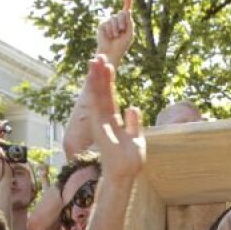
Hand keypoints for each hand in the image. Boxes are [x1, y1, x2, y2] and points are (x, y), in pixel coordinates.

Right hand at [86, 55, 144, 179]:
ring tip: (95, 61)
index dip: (109, 81)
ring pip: (98, 95)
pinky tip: (94, 78)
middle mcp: (105, 119)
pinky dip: (95, 92)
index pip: (110, 96)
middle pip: (102, 92)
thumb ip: (134, 122)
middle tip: (99, 56)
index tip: (109, 66)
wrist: (125, 173)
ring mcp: (101, 122)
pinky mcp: (99, 127)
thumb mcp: (136, 137)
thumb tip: (133, 106)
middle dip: (100, 75)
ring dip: (96, 78)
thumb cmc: (130, 159)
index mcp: (114, 120)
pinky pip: (97, 105)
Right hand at [96, 0, 134, 67]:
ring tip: (115, 36)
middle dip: (123, 22)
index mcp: (125, 22)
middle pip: (121, 13)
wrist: (111, 53)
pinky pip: (107, 23)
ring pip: (114, 18)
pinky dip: (110, 31)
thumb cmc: (121, 45)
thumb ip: (130, 23)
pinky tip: (110, 36)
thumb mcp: (129, 34)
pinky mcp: (102, 25)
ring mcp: (109, 22)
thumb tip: (127, 11)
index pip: (126, 10)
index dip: (127, 2)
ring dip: (116, 28)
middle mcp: (117, 20)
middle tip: (122, 30)